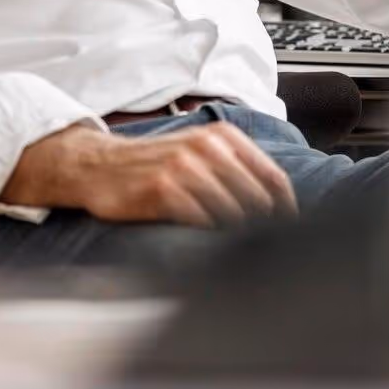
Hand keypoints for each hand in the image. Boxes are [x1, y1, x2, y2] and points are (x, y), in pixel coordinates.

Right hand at [1, 119, 296, 228]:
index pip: (273, 178)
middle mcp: (206, 147)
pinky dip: (209, 236)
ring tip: (235, 251)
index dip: (286, 211)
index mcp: (222, 137)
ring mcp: (184, 167)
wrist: (99, 166)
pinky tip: (206, 244)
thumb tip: (278, 205)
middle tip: (263, 248)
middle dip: (264, 227)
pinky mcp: (163, 190)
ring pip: (232, 212)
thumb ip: (236, 167)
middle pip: (258, 199)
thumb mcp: (199, 149)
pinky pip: (201, 221)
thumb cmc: (155, 163)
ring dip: (237, 236)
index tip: (289, 232)